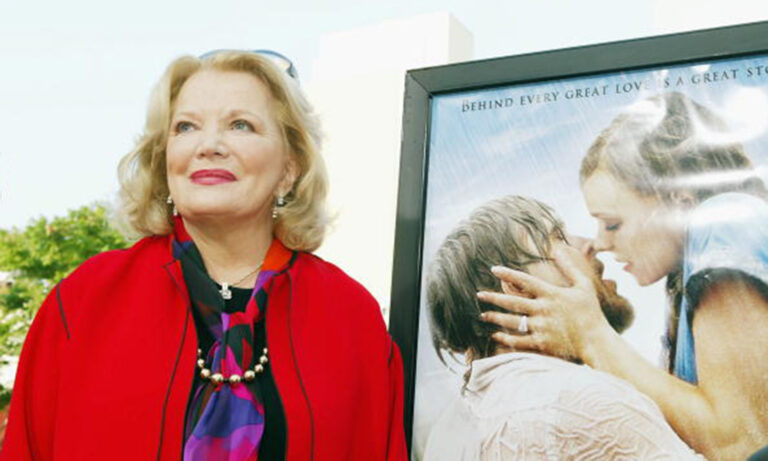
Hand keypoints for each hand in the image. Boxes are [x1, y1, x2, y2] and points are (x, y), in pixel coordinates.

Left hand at [477, 243, 611, 361]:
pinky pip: (519, 341)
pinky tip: (496, 335)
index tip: (494, 269)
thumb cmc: (591, 313)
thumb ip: (570, 267)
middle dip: (493, 298)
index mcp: (552, 294)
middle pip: (512, 302)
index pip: (525, 281)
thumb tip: (559, 249)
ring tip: (482, 315)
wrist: (597, 341)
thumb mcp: (583, 286)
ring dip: (495, 318)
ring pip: (512, 321)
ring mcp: (541, 328)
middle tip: (479, 295)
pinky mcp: (542, 344)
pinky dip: (505, 338)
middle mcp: (543, 310)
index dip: (508, 274)